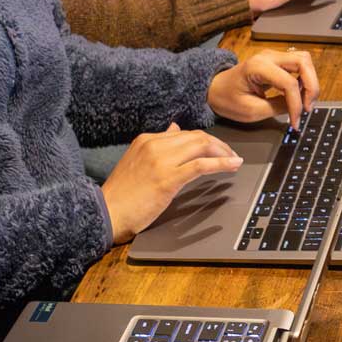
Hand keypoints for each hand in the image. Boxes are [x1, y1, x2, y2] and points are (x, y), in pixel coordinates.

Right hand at [100, 124, 243, 242]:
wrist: (106, 212)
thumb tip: (174, 129)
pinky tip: (232, 166)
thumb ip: (157, 145)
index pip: (185, 134)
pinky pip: (202, 165)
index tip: (218, 149)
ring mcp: (161, 160)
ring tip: (234, 161)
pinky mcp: (168, 178)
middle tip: (231, 155)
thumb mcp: (137, 161)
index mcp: (147, 140)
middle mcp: (154, 145)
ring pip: (202, 146)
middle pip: (196, 137)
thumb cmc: (122, 194)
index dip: (206, 141)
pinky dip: (222, 163)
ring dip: (223, 153)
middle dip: (218, 145)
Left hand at [209, 49, 319, 127]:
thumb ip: (278, 107)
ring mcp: (273, 56)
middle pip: (303, 62)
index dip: (297, 104)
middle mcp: (268, 56)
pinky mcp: (276, 60)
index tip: (296, 122)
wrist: (215, 89)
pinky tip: (300, 95)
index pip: (289, 83)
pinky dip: (305, 79)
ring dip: (310, 81)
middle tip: (308, 108)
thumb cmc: (228, 99)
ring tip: (305, 101)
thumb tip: (298, 108)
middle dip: (311, 87)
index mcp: (258, 67)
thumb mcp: (251, 111)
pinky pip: (299, 65)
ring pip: (305, 60)